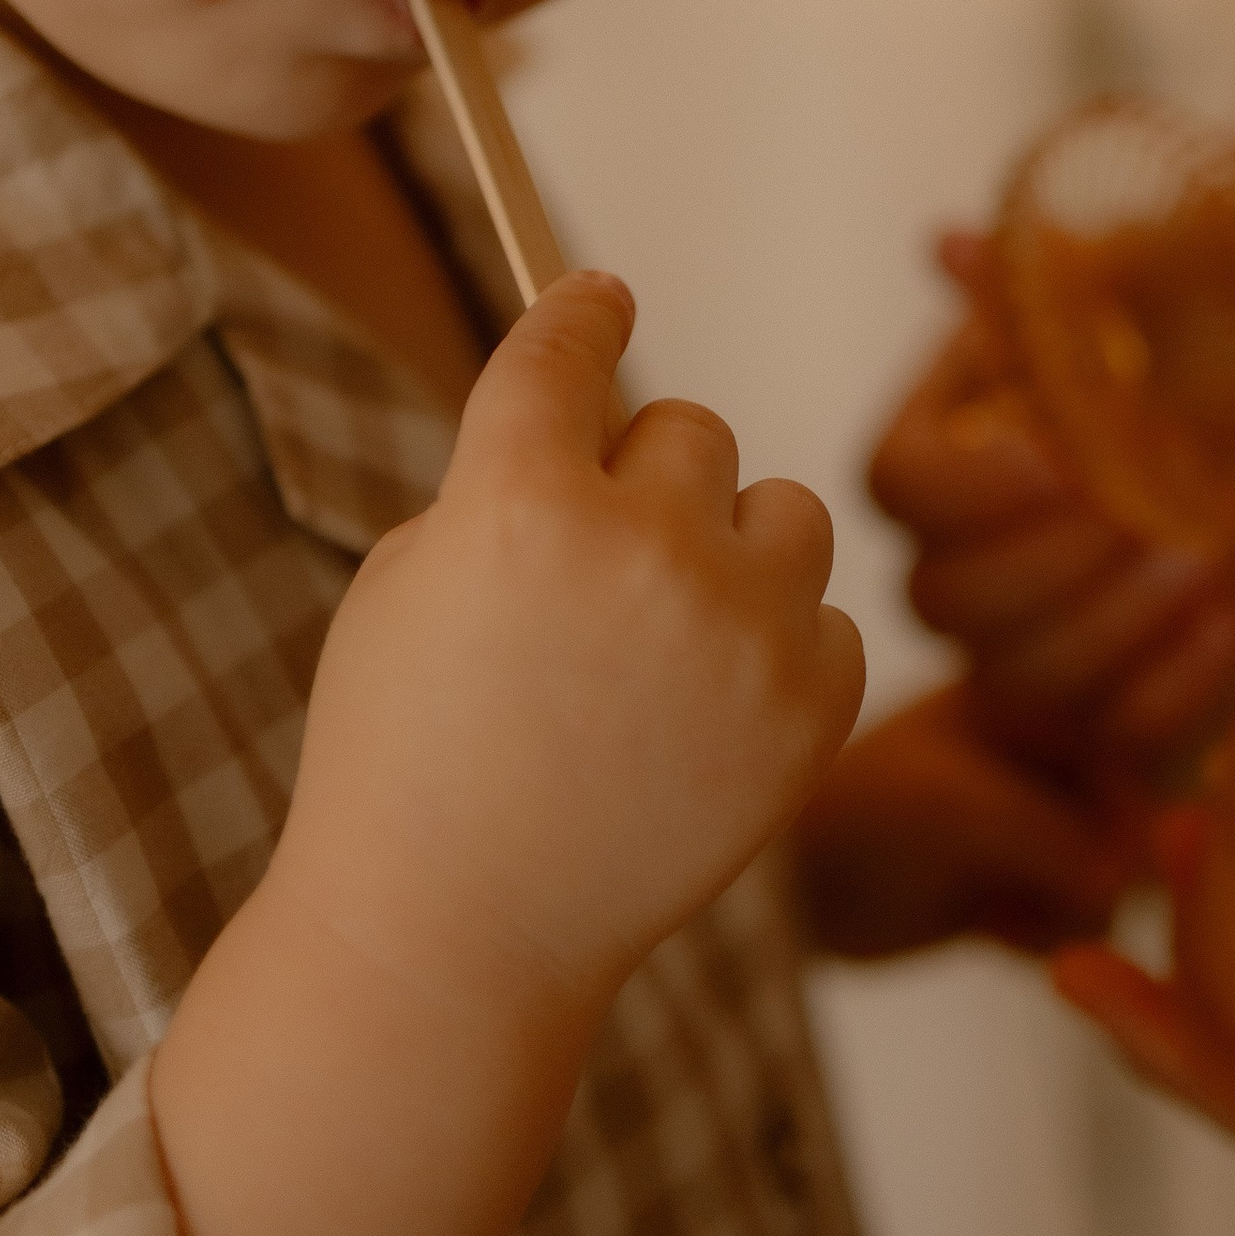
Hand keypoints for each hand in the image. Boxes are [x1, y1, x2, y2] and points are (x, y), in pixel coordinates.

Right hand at [279, 269, 864, 1021]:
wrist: (458, 937)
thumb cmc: (409, 755)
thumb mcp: (408, 585)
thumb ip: (505, 483)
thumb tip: (594, 422)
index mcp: (518, 504)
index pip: (569, 347)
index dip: (583, 313)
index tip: (600, 298)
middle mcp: (644, 551)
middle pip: (687, 429)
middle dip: (643, 479)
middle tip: (596, 566)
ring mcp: (741, 632)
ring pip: (784, 508)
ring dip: (731, 548)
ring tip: (665, 636)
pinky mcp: (809, 708)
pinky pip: (825, 616)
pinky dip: (776, 650)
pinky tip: (703, 710)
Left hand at [789, 684, 1140, 959]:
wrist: (790, 891)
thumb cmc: (863, 819)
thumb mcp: (960, 810)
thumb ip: (1057, 837)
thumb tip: (1119, 886)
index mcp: (1036, 697)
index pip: (1133, 754)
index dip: (1117, 814)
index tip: (1078, 846)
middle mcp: (1045, 752)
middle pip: (1131, 826)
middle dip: (1090, 872)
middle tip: (1034, 887)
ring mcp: (1033, 817)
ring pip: (1109, 880)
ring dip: (1064, 909)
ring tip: (1002, 906)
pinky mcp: (1016, 880)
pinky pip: (1075, 919)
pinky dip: (1042, 932)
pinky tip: (992, 925)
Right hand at [868, 121, 1234, 762]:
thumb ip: (1105, 265)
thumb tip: (943, 251)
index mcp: (1002, 365)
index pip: (894, 481)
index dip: (960, 495)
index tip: (1066, 458)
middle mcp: (1031, 477)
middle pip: (937, 601)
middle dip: (1042, 580)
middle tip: (1157, 518)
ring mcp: (1110, 567)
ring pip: (1017, 682)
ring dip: (1102, 647)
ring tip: (1209, 567)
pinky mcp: (1194, 627)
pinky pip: (1125, 730)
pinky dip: (1166, 700)